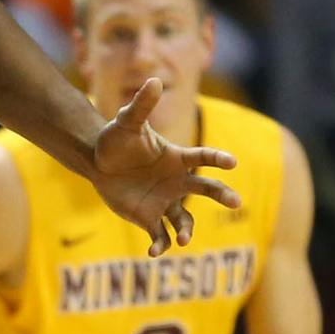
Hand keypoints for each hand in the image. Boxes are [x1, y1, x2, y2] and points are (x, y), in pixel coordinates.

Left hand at [91, 78, 240, 256]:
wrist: (99, 162)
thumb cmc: (116, 139)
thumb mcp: (126, 123)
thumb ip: (141, 106)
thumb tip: (154, 80)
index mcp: (177, 158)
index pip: (202, 157)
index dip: (218, 159)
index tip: (232, 162)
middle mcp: (177, 181)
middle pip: (205, 190)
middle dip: (222, 195)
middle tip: (236, 202)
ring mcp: (165, 201)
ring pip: (184, 220)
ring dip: (186, 231)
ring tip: (182, 240)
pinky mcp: (149, 218)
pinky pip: (159, 235)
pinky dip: (159, 245)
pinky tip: (154, 253)